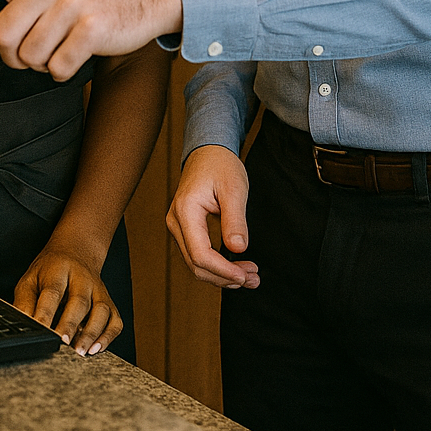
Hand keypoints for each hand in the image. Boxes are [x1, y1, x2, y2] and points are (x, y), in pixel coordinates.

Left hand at [0, 0, 182, 81]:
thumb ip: (12, 13)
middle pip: (3, 35)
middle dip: (14, 54)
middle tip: (35, 49)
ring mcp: (71, 2)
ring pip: (29, 56)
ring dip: (42, 63)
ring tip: (63, 45)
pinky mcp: (91, 26)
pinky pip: (57, 67)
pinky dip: (64, 70)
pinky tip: (79, 53)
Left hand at [13, 241, 122, 356]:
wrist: (77, 250)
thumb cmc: (50, 271)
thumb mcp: (31, 278)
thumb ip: (24, 302)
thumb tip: (21, 325)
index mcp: (58, 269)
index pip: (53, 291)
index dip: (46, 313)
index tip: (41, 330)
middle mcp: (82, 278)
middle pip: (79, 301)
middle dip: (70, 324)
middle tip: (62, 343)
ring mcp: (98, 289)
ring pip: (101, 310)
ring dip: (91, 332)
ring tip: (79, 351)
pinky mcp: (109, 301)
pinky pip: (115, 320)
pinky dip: (108, 336)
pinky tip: (96, 348)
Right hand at [166, 146, 258, 289]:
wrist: (208, 152)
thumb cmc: (220, 165)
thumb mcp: (234, 188)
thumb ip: (235, 219)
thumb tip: (238, 248)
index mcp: (186, 210)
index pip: (200, 254)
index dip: (223, 270)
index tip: (245, 275)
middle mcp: (176, 222)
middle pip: (196, 264)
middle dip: (225, 277)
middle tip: (254, 279)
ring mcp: (178, 227)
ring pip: (196, 264)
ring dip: (222, 276)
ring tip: (250, 277)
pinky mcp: (185, 230)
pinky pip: (198, 255)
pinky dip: (217, 267)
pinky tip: (237, 269)